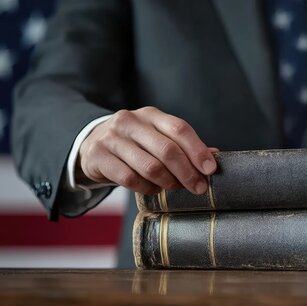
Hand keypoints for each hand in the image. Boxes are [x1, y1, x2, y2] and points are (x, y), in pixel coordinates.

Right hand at [77, 107, 217, 194]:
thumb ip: (183, 145)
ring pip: (149, 167)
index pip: (179, 129)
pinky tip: (153, 189)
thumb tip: (214, 156)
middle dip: (187, 172)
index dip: (198, 150)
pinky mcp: (98, 156)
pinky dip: (147, 188)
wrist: (91, 144)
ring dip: (168, 182)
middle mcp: (130, 121)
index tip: (210, 169)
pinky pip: (130, 179)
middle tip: (199, 187)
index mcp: (151, 115)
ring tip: (175, 188)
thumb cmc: (134, 144)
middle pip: (167, 150)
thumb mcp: (157, 136)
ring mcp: (112, 138)